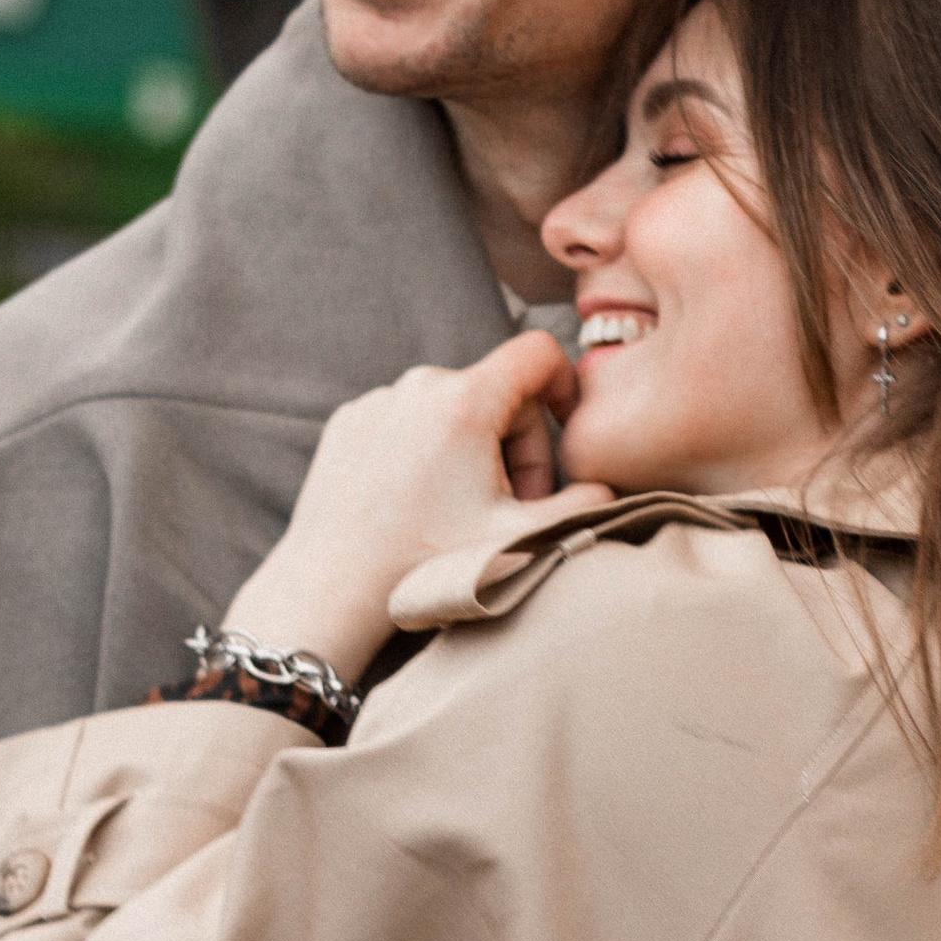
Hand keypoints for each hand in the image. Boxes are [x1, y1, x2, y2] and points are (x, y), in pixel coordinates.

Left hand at [225, 334, 592, 680]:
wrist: (333, 588)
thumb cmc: (427, 565)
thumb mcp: (523, 538)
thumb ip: (586, 505)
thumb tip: (608, 487)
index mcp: (466, 401)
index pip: (538, 352)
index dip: (564, 384)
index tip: (564, 426)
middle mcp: (418, 385)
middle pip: (497, 390)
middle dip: (515, 444)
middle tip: (507, 507)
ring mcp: (376, 401)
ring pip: (451, 408)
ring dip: (470, 451)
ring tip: (458, 511)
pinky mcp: (347, 421)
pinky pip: (406, 420)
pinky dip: (423, 453)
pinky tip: (415, 504)